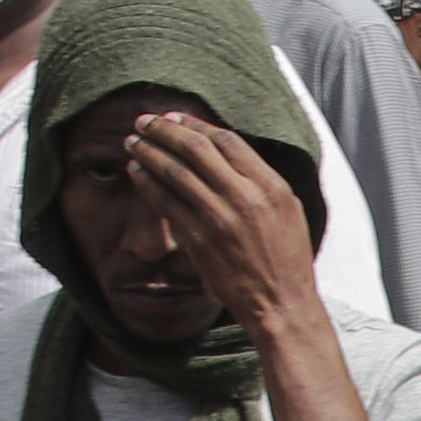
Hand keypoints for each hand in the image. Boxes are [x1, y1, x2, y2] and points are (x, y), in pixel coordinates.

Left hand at [123, 106, 328, 344]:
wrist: (281, 302)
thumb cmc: (286, 258)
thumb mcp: (287, 209)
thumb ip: (259, 179)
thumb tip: (226, 153)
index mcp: (270, 185)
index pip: (226, 140)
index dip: (195, 124)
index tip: (176, 118)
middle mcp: (244, 197)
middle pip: (195, 148)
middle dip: (164, 129)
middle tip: (145, 121)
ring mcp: (219, 218)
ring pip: (174, 171)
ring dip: (148, 151)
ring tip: (133, 142)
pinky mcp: (199, 239)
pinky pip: (165, 202)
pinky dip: (147, 182)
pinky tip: (136, 172)